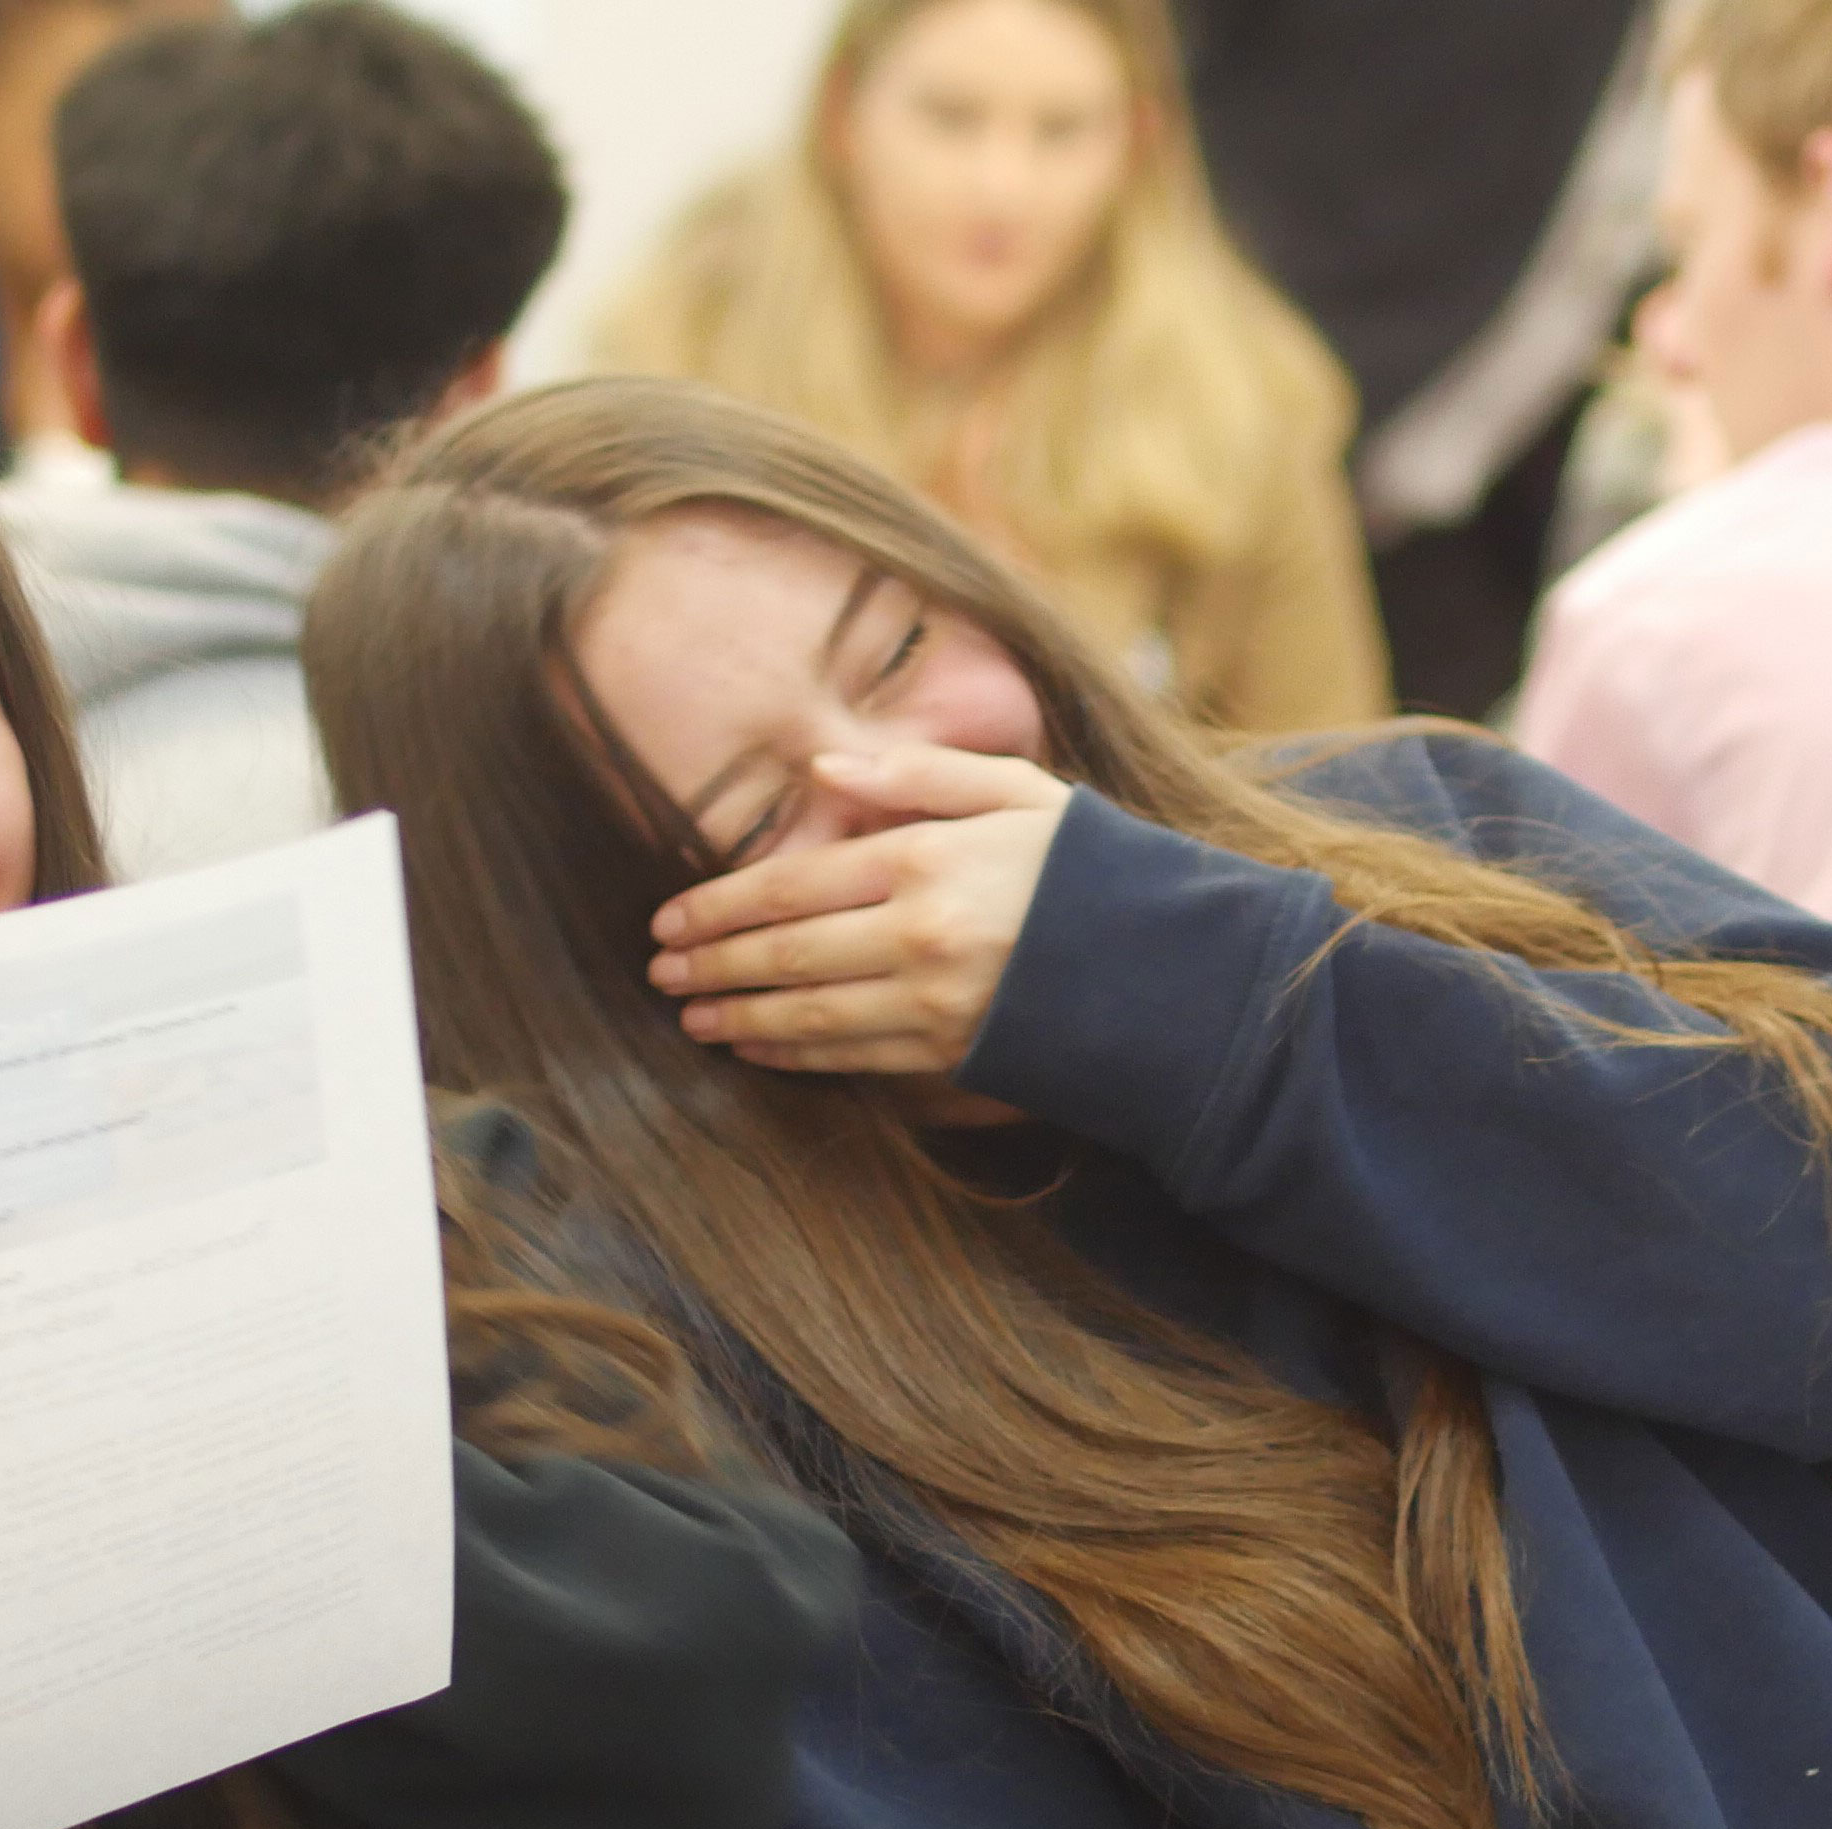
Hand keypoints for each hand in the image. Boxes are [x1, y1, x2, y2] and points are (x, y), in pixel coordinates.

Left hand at [645, 742, 1070, 1075]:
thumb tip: (823, 768)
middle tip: (660, 974)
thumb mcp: (1017, 791)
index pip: (792, 883)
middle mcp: (919, 932)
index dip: (720, 905)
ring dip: (740, 1017)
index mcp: (926, 858)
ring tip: (692, 1017)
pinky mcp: (952, 1051)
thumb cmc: (1086, 866)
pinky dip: (795, 1055)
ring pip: (808, 1014)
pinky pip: (852, 1057)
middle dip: (714, 965)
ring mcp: (934, 1000)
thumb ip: (919, 772)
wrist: (1172, 965)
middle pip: (786, 952)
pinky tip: (758, 1049)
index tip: (670, 920)